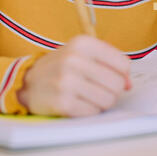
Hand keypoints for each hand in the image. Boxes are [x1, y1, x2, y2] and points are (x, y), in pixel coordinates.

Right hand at [16, 35, 131, 116]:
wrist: (28, 82)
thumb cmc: (63, 67)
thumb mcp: (84, 54)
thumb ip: (111, 63)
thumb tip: (128, 84)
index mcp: (83, 43)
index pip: (123, 63)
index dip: (121, 74)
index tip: (111, 75)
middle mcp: (73, 59)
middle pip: (117, 84)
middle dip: (111, 90)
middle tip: (97, 88)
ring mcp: (66, 81)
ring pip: (108, 100)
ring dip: (101, 102)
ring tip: (87, 96)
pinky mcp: (62, 102)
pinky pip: (93, 112)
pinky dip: (89, 111)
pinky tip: (77, 103)